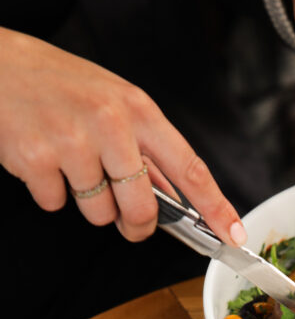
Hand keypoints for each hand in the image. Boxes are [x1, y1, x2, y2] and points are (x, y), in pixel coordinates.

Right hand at [0, 28, 246, 244]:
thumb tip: (178, 199)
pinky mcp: (36, 158)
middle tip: (124, 218)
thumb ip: (146, 149)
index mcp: (137, 109)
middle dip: (135, 224)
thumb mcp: (112, 103)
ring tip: (69, 164)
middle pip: (143, 209)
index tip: (233, 235)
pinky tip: (41, 159)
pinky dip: (48, 191)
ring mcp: (72, 141)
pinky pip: (55, 204)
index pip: (190, 168)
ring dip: (87, 203)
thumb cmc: (57, 84)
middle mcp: (110, 124)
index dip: (216, 207)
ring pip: (99, 213)